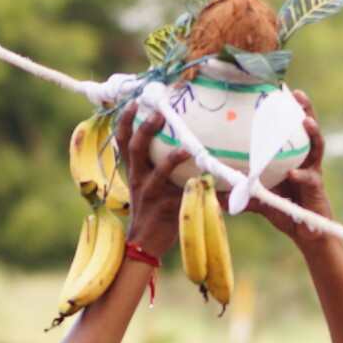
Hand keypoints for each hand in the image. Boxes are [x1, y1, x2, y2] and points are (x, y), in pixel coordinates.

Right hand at [115, 107, 188, 256]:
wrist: (144, 242)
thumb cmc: (149, 208)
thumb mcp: (143, 183)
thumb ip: (154, 163)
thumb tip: (180, 140)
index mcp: (133, 168)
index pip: (123, 139)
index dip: (125, 120)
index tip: (133, 100)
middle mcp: (138, 176)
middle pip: (135, 147)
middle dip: (144, 129)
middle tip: (157, 113)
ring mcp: (151, 191)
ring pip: (158, 170)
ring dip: (172, 157)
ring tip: (187, 146)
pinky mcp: (167, 206)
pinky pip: (185, 194)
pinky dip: (202, 188)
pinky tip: (218, 185)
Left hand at [245, 90, 330, 245]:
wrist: (306, 233)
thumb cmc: (284, 210)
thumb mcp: (259, 199)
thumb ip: (241, 193)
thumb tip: (213, 192)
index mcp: (292, 158)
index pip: (289, 131)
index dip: (286, 112)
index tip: (279, 91)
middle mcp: (305, 160)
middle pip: (308, 130)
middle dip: (305, 110)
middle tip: (298, 94)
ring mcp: (313, 172)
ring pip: (316, 146)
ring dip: (313, 132)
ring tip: (306, 120)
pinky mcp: (317, 189)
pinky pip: (310, 179)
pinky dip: (301, 176)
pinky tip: (294, 174)